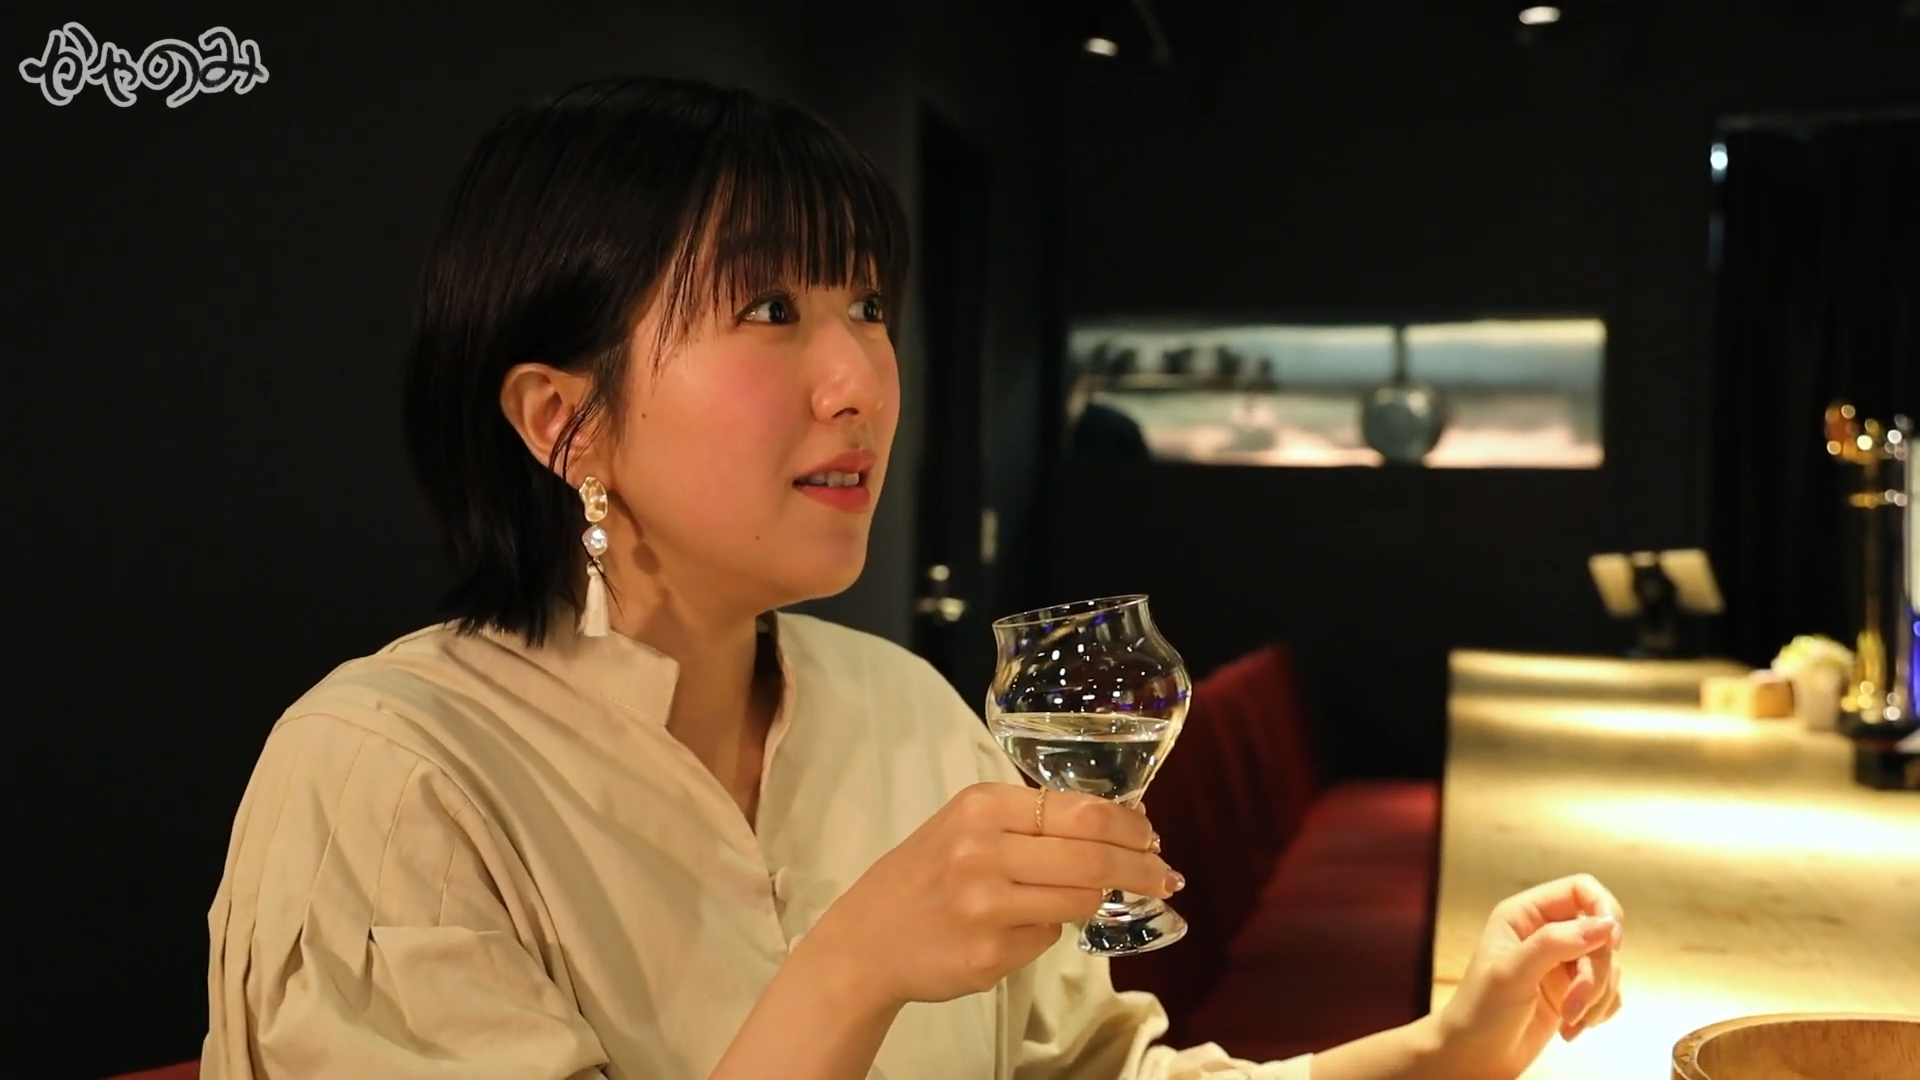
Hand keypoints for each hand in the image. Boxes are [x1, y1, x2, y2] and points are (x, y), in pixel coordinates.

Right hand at [802, 782, 1178, 1006]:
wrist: (866, 939)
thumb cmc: (925, 874)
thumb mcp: (966, 826)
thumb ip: (1030, 821)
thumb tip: (1119, 823)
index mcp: (981, 806)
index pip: (1081, 810)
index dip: (1128, 827)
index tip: (1152, 837)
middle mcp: (982, 851)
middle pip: (1092, 858)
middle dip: (1140, 868)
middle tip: (1166, 876)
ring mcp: (985, 906)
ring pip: (1079, 899)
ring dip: (1097, 899)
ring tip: (1095, 897)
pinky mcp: (988, 954)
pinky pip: (1048, 937)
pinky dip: (1049, 929)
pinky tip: (1021, 926)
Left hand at [1429, 873, 1624, 1079]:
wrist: (1474, 1058)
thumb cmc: (1480, 1012)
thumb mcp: (1512, 973)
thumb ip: (1556, 943)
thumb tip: (1606, 923)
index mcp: (1525, 914)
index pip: (1581, 889)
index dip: (1604, 909)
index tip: (1611, 943)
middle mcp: (1546, 932)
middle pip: (1602, 933)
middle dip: (1597, 973)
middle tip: (1574, 1004)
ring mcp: (1562, 962)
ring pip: (1609, 965)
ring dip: (1597, 997)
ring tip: (1569, 1022)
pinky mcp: (1574, 991)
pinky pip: (1610, 991)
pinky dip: (1600, 1010)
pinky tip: (1573, 1027)